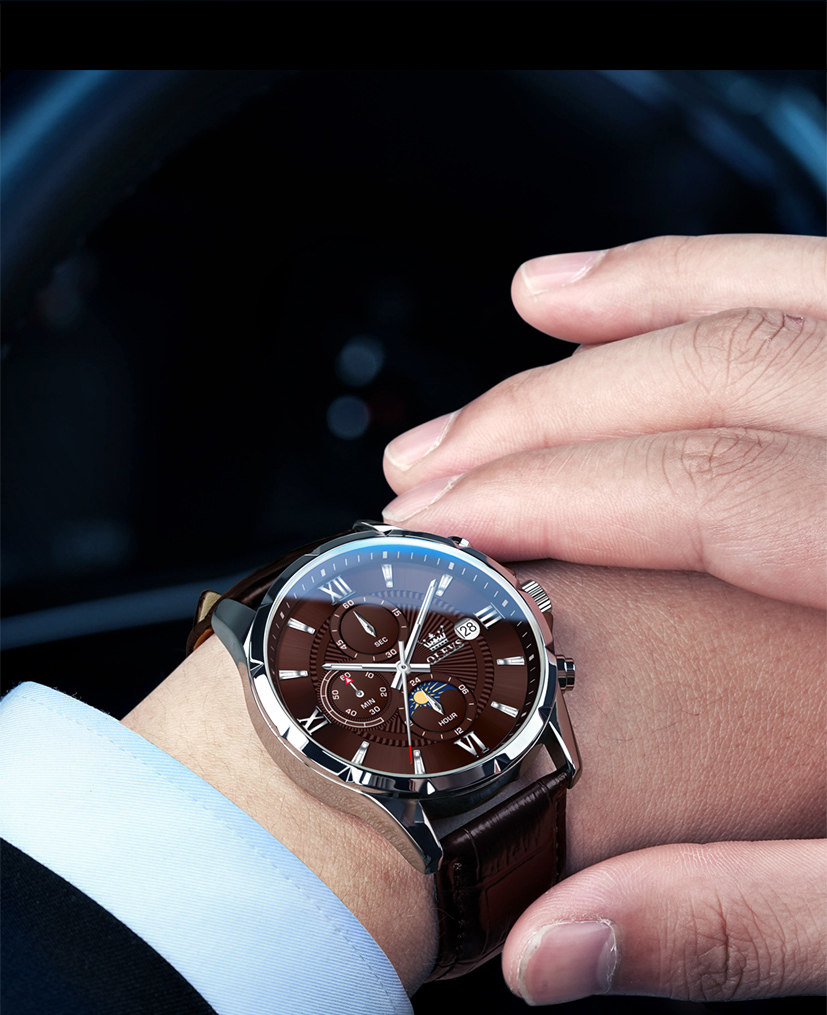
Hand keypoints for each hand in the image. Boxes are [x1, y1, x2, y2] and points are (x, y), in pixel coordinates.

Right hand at [382, 234, 825, 1001]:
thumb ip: (746, 916)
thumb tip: (553, 947)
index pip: (715, 493)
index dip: (553, 494)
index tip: (438, 513)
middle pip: (728, 378)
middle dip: (551, 409)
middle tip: (430, 456)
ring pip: (793, 299)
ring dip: (649, 297)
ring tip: (533, 304)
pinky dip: (744, 275)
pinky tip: (671, 291)